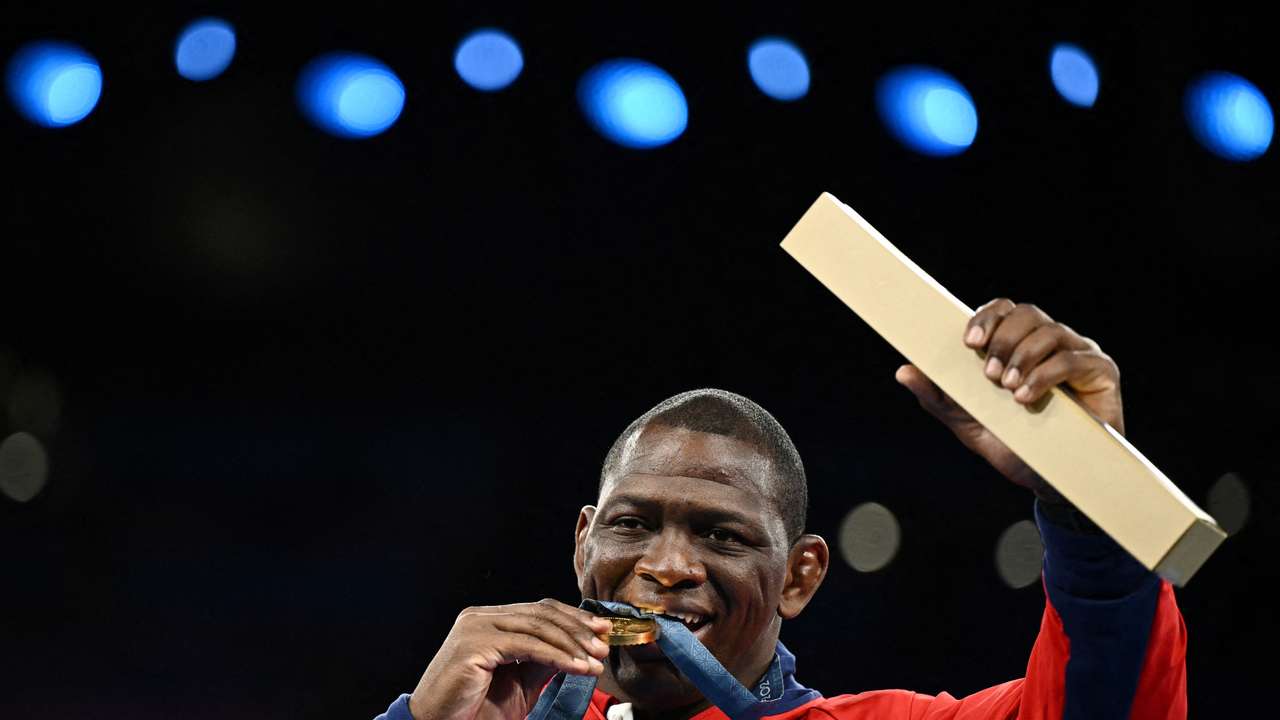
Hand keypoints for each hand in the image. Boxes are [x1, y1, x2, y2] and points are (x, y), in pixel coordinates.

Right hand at [407, 599, 612, 719]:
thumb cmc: (473, 709)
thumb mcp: (520, 681)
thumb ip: (544, 661)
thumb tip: (579, 648)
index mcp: (488, 620)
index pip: (538, 609)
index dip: (573, 618)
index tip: (602, 629)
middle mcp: (480, 617)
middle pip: (541, 613)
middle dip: (578, 628)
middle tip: (604, 644)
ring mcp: (476, 627)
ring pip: (537, 626)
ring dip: (573, 644)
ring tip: (595, 661)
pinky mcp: (475, 643)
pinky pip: (527, 646)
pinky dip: (557, 656)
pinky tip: (577, 667)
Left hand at [894, 298, 1122, 502]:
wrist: (1051, 482)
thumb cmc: (1014, 446)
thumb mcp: (968, 422)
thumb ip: (938, 396)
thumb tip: (903, 371)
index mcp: (1019, 346)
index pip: (1004, 310)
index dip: (986, 318)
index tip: (968, 342)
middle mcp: (1051, 343)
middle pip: (1027, 313)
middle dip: (1003, 339)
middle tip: (988, 374)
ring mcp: (1078, 354)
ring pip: (1050, 332)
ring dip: (1022, 356)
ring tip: (1007, 389)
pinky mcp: (1101, 372)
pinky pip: (1073, 359)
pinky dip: (1045, 375)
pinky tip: (1026, 397)